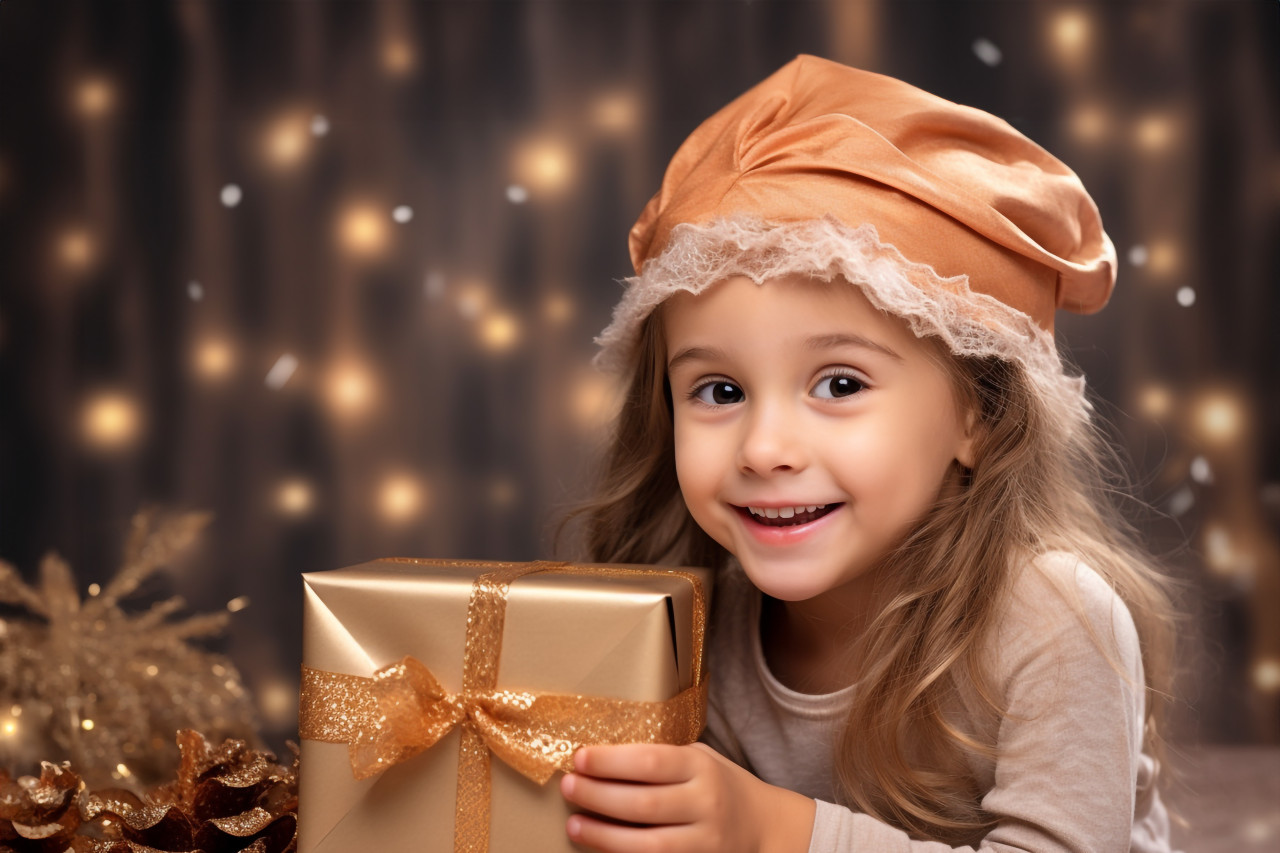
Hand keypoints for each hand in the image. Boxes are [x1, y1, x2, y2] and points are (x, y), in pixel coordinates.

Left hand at [559, 742, 814, 852]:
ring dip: (604, 836)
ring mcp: (705, 842)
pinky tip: (601, 850)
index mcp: (701, 767)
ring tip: (574, 825)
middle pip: (644, 803)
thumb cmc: (718, 786)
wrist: (764, 828)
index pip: (651, 761)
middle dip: (598, 796)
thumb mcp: (697, 760)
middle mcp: (706, 804)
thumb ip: (660, 760)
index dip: (611, 761)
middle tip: (567, 787)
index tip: (579, 757)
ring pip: (648, 845)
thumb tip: (598, 759)